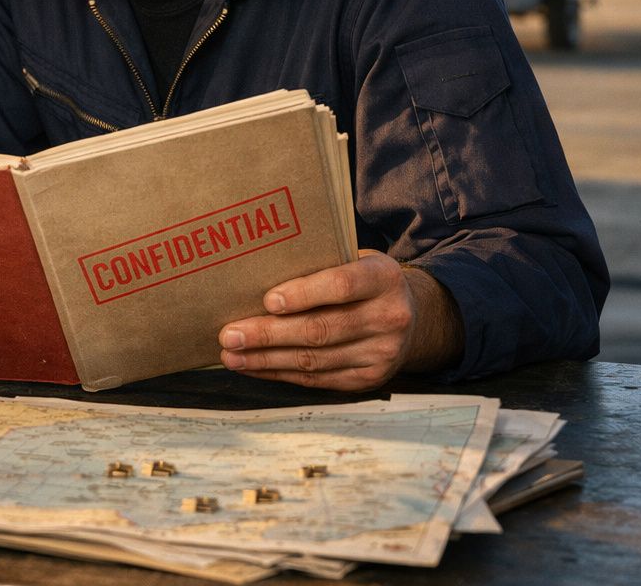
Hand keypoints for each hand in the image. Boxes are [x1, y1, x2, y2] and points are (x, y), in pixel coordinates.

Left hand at [217, 250, 461, 391]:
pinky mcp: (368, 379)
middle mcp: (389, 317)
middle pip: (320, 330)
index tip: (267, 301)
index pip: (341, 286)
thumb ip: (319, 265)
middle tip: (230, 334)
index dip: (304, 294)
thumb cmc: (362, 280)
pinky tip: (253, 367)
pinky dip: (279, 373)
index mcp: (384, 278)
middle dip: (268, 334)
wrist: (411, 317)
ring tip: (231, 354)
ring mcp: (381, 353)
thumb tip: (254, 276)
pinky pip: (317, 379)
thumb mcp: (353, 260)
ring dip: (266, 359)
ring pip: (314, 360)